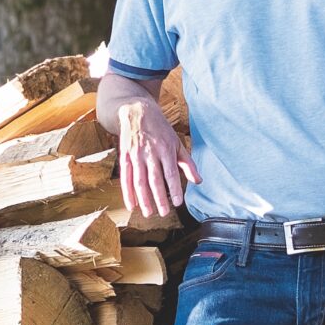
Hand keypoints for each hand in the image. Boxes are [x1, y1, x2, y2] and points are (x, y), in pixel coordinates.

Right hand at [117, 99, 201, 217]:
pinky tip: (132, 205)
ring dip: (144, 199)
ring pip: (139, 181)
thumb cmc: (161, 129)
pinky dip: (128, 192)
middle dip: (159, 198)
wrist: (138, 111)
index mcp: (165, 149)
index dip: (175, 188)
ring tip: (149, 213)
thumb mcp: (177, 142)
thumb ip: (187, 163)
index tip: (179, 203)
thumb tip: (199, 181)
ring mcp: (136, 155)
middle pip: (154, 179)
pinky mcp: (125, 157)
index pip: (171, 173)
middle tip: (164, 213)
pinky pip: (126, 178)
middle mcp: (150, 153)